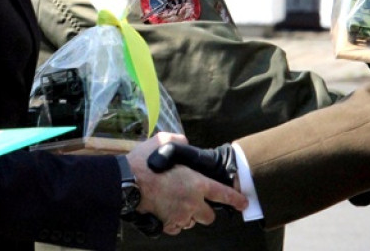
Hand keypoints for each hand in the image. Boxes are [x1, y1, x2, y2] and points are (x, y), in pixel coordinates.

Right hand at [126, 134, 246, 234]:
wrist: (126, 182)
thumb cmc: (145, 161)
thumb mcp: (165, 141)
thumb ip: (180, 142)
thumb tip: (185, 143)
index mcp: (196, 183)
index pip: (223, 194)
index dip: (236, 199)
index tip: (244, 203)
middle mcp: (192, 203)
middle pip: (209, 216)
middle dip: (205, 210)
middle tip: (195, 202)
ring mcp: (180, 216)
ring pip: (192, 222)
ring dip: (188, 215)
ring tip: (175, 203)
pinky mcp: (167, 225)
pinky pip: (176, 228)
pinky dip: (174, 222)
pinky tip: (166, 211)